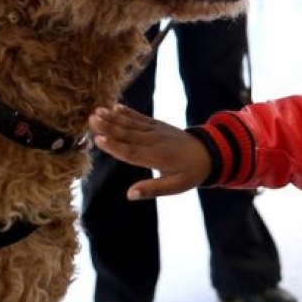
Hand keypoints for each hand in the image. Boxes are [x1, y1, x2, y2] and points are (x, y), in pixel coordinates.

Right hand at [88, 105, 211, 199]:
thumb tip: (130, 194)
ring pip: (132, 124)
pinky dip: (128, 112)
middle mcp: (155, 142)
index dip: (115, 147)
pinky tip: (115, 107)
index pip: (132, 152)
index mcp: (157, 157)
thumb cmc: (190, 172)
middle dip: (109, 127)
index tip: (99, 139)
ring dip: (113, 118)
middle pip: (128, 135)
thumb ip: (152, 189)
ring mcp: (156, 131)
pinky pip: (141, 118)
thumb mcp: (176, 186)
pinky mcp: (158, 125)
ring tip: (97, 112)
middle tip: (91, 119)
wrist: (209, 152)